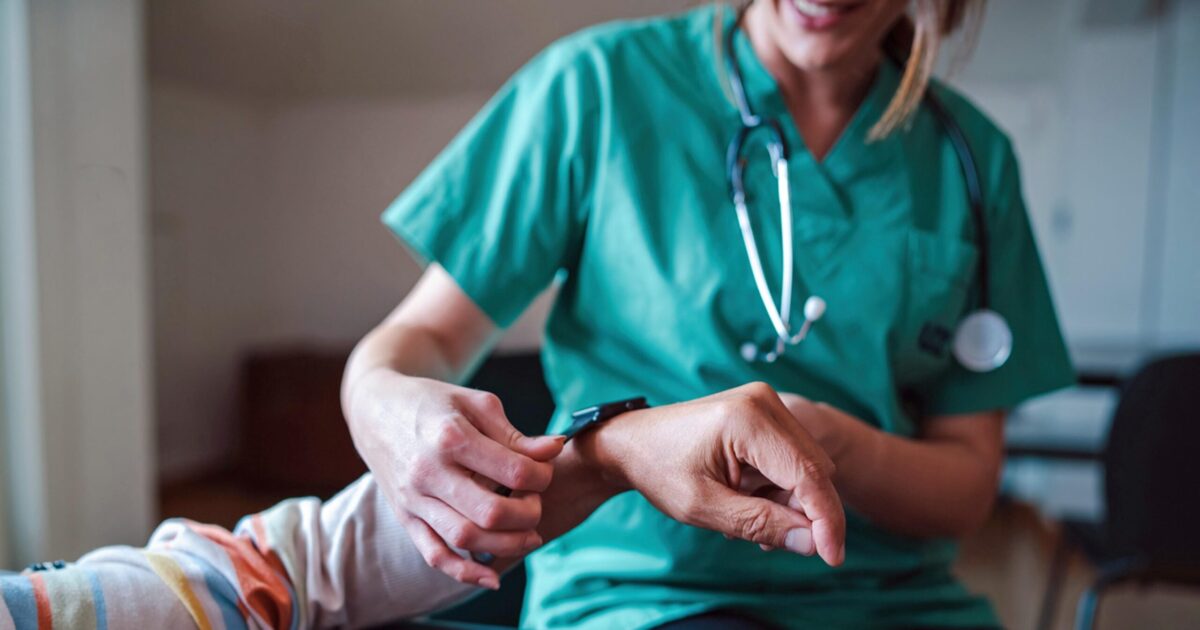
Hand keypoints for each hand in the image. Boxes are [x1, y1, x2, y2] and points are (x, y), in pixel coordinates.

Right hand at [344, 368, 564, 587]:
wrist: (376, 410)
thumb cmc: (432, 403)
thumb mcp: (476, 405)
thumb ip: (515, 435)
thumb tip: (555, 448)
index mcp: (451, 437)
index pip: (512, 471)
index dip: (542, 476)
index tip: (545, 471)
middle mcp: (428, 472)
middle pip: (490, 511)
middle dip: (528, 514)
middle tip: (536, 503)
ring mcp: (413, 499)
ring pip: (464, 538)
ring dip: (507, 545)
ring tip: (530, 536)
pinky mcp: (405, 518)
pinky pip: (434, 555)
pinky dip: (465, 572)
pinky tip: (493, 578)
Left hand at [577, 382, 845, 565]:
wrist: (633, 441)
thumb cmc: (660, 470)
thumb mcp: (704, 507)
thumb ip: (760, 523)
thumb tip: (812, 544)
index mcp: (748, 419)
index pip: (808, 474)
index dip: (826, 520)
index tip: (833, 558)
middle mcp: (764, 402)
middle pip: (815, 469)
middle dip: (804, 511)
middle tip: (765, 537)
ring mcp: (766, 403)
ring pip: (807, 466)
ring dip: (788, 499)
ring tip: (742, 511)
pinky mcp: (764, 411)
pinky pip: (793, 457)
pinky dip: (779, 485)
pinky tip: (747, 496)